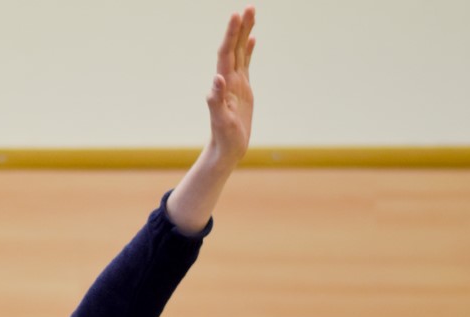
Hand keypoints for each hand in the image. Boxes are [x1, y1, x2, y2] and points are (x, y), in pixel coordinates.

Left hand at [206, 6, 255, 165]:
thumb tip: (217, 79)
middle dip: (240, 27)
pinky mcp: (243, 89)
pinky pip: (246, 64)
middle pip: (234, 47)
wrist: (225, 150)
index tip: (236, 15)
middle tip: (248, 7)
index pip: (227, 53)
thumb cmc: (223, 138)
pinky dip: (249, 50)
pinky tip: (253, 39)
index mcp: (224, 84)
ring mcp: (236, 83)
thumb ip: (216, 100)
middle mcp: (228, 80)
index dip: (231, 34)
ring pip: (241, 52)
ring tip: (251, 13)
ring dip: (245, 33)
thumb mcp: (221, 121)